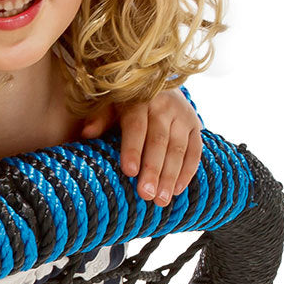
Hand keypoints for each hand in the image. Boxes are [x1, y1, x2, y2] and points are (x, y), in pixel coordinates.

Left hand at [81, 90, 201, 206]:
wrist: (158, 84)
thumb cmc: (126, 102)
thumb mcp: (110, 105)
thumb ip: (100, 118)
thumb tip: (86, 134)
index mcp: (139, 100)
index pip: (136, 126)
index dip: (133, 149)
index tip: (129, 172)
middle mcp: (164, 107)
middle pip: (159, 141)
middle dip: (153, 170)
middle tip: (146, 194)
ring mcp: (183, 115)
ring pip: (178, 149)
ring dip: (170, 176)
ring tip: (161, 200)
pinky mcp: (196, 125)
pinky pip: (195, 150)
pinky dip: (187, 171)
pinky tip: (177, 190)